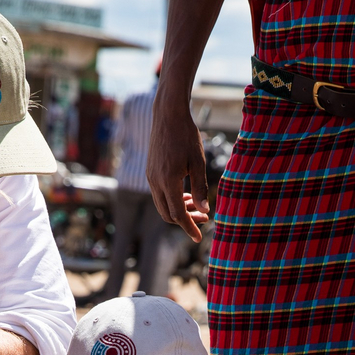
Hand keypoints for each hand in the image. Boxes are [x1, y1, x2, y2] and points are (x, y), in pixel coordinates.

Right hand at [148, 100, 208, 240]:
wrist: (168, 115)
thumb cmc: (186, 136)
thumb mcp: (198, 162)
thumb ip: (200, 188)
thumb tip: (204, 210)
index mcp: (168, 181)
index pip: (177, 214)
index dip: (189, 228)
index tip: (198, 238)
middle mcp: (155, 182)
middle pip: (167, 214)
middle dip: (185, 221)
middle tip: (204, 219)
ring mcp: (150, 177)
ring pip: (162, 205)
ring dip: (178, 210)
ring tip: (196, 207)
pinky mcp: (150, 172)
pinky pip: (159, 195)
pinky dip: (171, 200)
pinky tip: (185, 195)